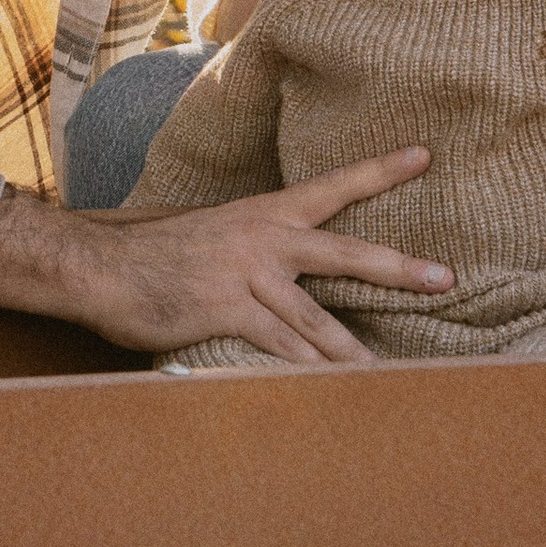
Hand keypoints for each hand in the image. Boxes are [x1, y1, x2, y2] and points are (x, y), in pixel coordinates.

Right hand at [0, 151, 452, 364]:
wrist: (98, 263)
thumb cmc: (148, 251)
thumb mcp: (208, 232)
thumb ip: (246, 245)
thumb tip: (272, 263)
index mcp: (263, 212)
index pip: (334, 185)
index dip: (381, 169)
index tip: (424, 153)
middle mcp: (265, 238)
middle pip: (349, 252)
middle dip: (401, 268)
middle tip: (447, 277)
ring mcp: (249, 276)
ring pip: (318, 321)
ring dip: (354, 353)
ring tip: (390, 374)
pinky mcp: (228, 312)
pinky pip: (279, 350)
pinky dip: (306, 374)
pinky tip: (328, 393)